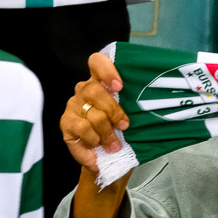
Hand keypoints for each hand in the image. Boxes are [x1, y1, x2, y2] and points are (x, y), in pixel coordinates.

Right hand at [59, 52, 127, 170]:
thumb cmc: (120, 130)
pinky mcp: (66, 123)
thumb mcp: (130, 115)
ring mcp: (73, 106)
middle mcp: (84, 90)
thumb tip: (151, 103)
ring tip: (114, 146)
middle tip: (125, 126)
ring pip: (92, 114)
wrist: (105, 155)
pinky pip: (82, 130)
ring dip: (106, 132)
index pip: (97, 62)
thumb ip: (133, 105)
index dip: (106, 70)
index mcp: (101, 82)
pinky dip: (94, 141)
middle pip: (94, 90)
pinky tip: (98, 148)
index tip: (119, 86)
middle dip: (113, 110)